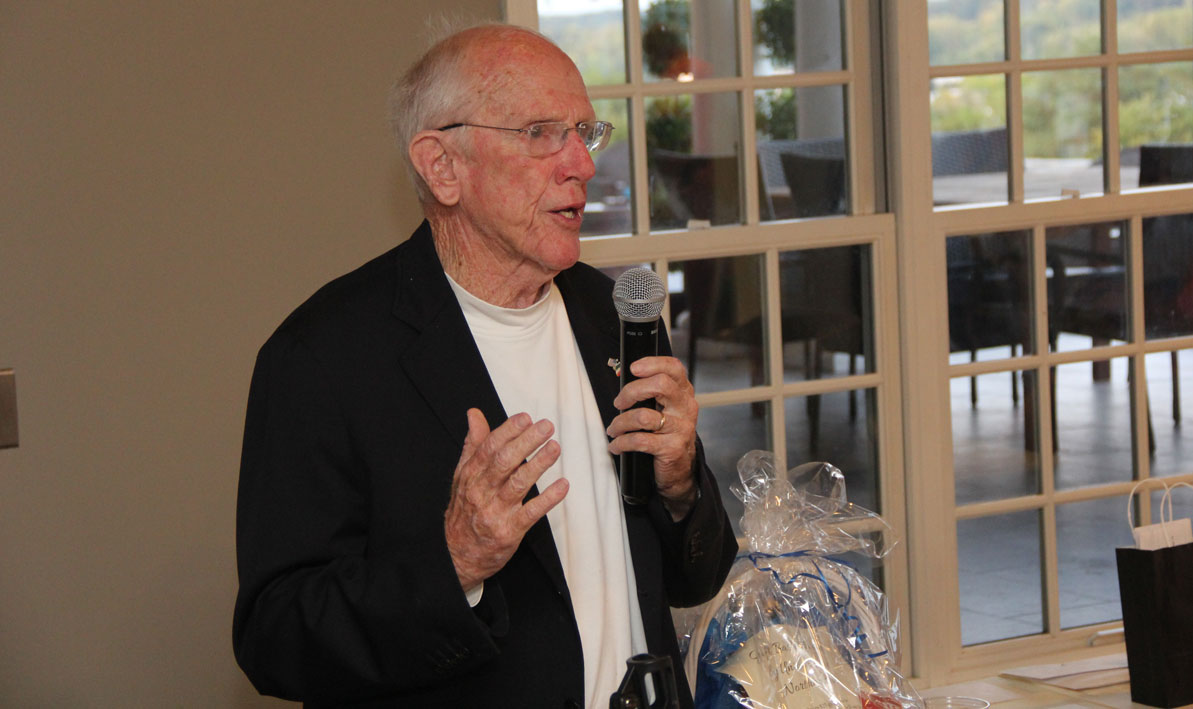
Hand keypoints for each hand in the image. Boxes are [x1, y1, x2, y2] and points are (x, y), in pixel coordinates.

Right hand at [444, 409, 567, 591]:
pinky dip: (548, 499)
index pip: (489, 447)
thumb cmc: (464, 512)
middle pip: (504, 461)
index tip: (526, 418)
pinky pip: (531, 513)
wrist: (456, 555)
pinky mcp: (509, 531)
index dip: (508, 430)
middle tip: (546, 427)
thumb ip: (473, 444)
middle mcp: (481, 491)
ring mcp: (495, 512)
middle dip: (526, 442)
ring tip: (555, 448)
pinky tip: (563, 486)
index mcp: (471, 475)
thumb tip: (475, 414)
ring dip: (538, 464)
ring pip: (518, 483)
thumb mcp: (462, 476)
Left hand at [606, 356, 699, 518]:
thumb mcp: (665, 409)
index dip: (652, 363)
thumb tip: (623, 379)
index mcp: (683, 393)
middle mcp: (685, 408)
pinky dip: (621, 443)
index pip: (673, 368)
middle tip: (619, 402)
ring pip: (643, 416)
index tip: (633, 368)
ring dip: (620, 422)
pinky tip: (617, 445)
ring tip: (614, 429)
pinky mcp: (671, 448)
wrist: (680, 469)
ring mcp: (680, 428)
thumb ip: (651, 393)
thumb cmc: (667, 434)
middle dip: (631, 391)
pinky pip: (639, 440)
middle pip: (660, 385)